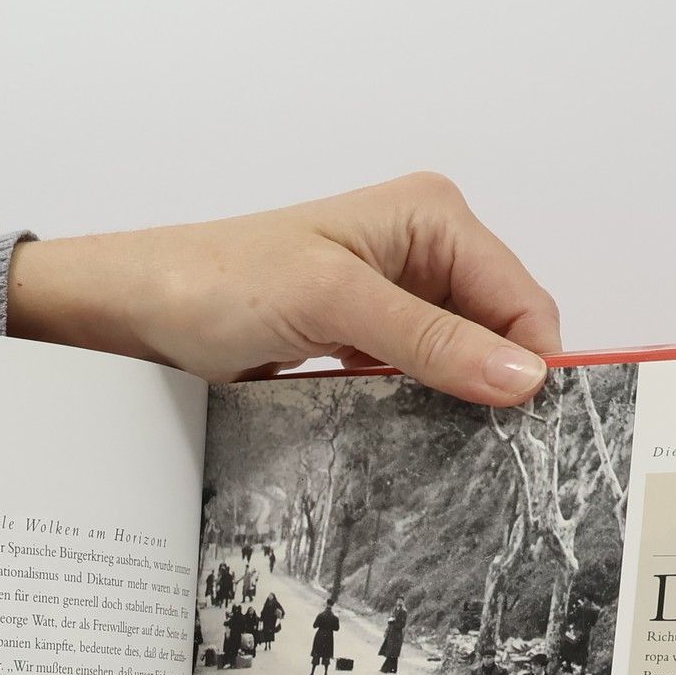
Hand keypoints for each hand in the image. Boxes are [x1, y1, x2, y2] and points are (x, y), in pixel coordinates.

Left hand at [8, 173, 560, 407]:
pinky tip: (409, 439)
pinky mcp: (366, 334)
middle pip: (498, 333)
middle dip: (496, 389)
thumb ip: (432, 339)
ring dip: (458, 405)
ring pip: (462, 362)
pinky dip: (421, 408)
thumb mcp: (336, 303)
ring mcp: (396, 294)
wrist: (142, 308)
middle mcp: (424, 247)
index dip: (532, 366)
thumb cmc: (223, 283)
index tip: (529, 436)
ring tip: (448, 454)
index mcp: (433, 216)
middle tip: (490, 458)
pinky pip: (420, 377)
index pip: (522, 300)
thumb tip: (523, 377)